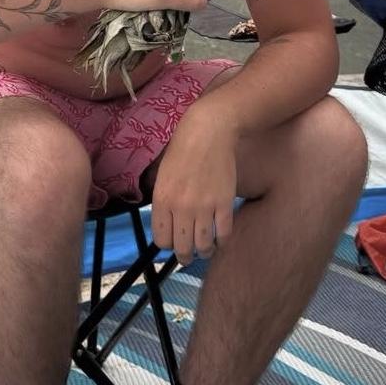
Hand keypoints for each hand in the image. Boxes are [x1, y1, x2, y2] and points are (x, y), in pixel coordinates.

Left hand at [150, 108, 237, 265]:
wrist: (208, 131)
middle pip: (182, 248)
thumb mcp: (161, 172)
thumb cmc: (182, 148)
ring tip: (205, 249)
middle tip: (188, 254)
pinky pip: (224, 234)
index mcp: (162, 200)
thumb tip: (163, 220)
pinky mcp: (225, 203)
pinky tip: (219, 239)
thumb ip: (160, 197)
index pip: (162, 240)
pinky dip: (222, 242)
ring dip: (204, 252)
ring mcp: (205, 207)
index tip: (172, 241)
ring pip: (204, 246)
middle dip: (184, 255)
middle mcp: (181, 208)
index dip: (167, 244)